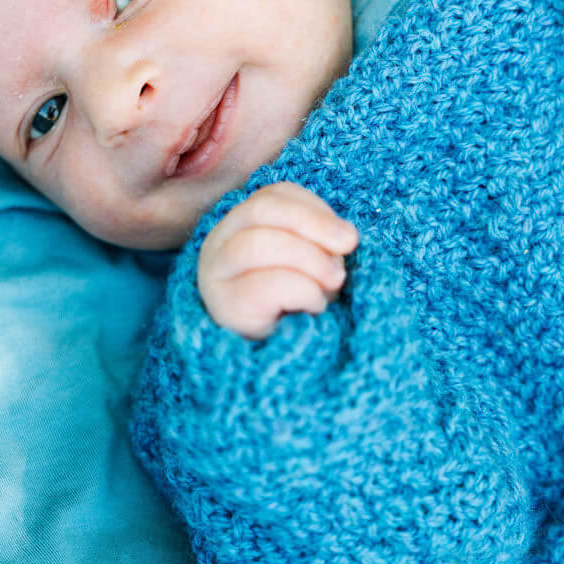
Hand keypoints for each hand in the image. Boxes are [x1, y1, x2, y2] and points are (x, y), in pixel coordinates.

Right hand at [198, 181, 358, 339]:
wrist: (276, 368)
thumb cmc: (296, 308)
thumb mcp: (312, 266)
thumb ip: (322, 243)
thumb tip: (346, 236)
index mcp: (242, 224)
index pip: (275, 196)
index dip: (315, 209)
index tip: (348, 238)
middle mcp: (219, 243)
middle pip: (263, 210)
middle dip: (314, 225)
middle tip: (347, 249)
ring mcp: (216, 275)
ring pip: (257, 243)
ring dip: (309, 259)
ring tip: (333, 283)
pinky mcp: (224, 307)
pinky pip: (266, 284)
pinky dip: (302, 290)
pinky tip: (314, 306)